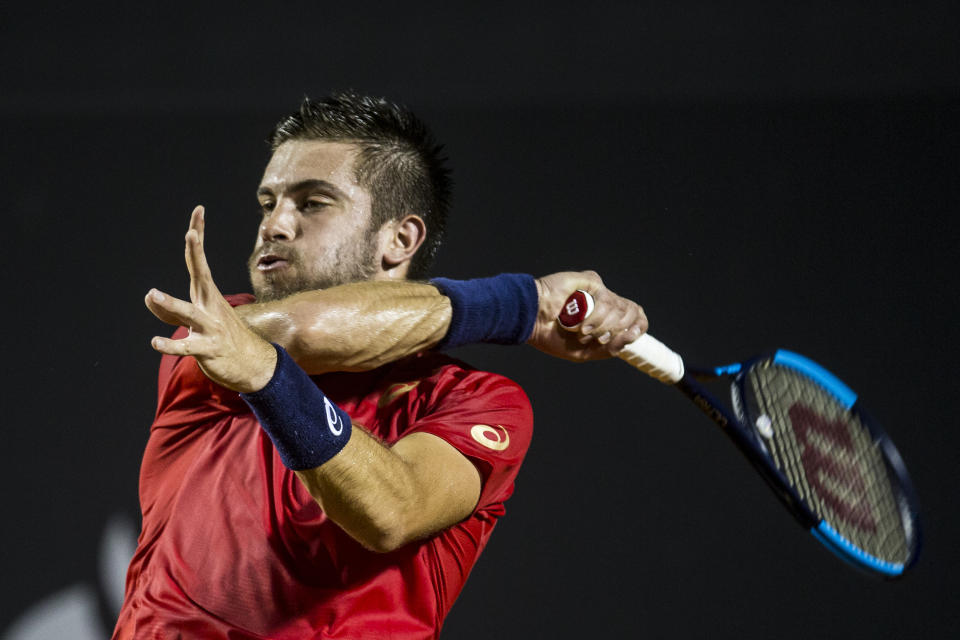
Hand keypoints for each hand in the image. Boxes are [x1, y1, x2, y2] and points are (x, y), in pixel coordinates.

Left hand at [144, 206, 277, 392]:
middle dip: (196, 255)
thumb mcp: (195, 321)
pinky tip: (155, 342)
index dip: (198, 235)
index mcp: (207, 295)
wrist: (254, 365)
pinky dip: (170, 345)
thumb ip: (170, 310)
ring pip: (189, 313)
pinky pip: (186, 347)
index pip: (199, 261)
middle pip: (201, 276)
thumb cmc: (221, 339)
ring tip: (153, 294)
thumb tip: (149, 298)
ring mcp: (210, 327)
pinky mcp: (208, 349)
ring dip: (171, 304)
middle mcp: (210, 306)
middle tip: (192, 234)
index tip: (199, 210)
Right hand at [528, 270, 646, 361]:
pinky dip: (597, 315)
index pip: (635, 316)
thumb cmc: (552, 336)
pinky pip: (607, 299)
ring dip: (601, 327)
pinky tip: (581, 321)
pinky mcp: (592, 281)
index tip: (631, 335)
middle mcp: (605, 303)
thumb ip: (610, 349)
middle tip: (595, 338)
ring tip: (581, 331)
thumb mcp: (584, 352)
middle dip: (617, 330)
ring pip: (619, 308)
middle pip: (631, 312)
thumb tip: (632, 336)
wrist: (533, 321)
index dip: (639, 326)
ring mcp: (599, 291)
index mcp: (606, 318)